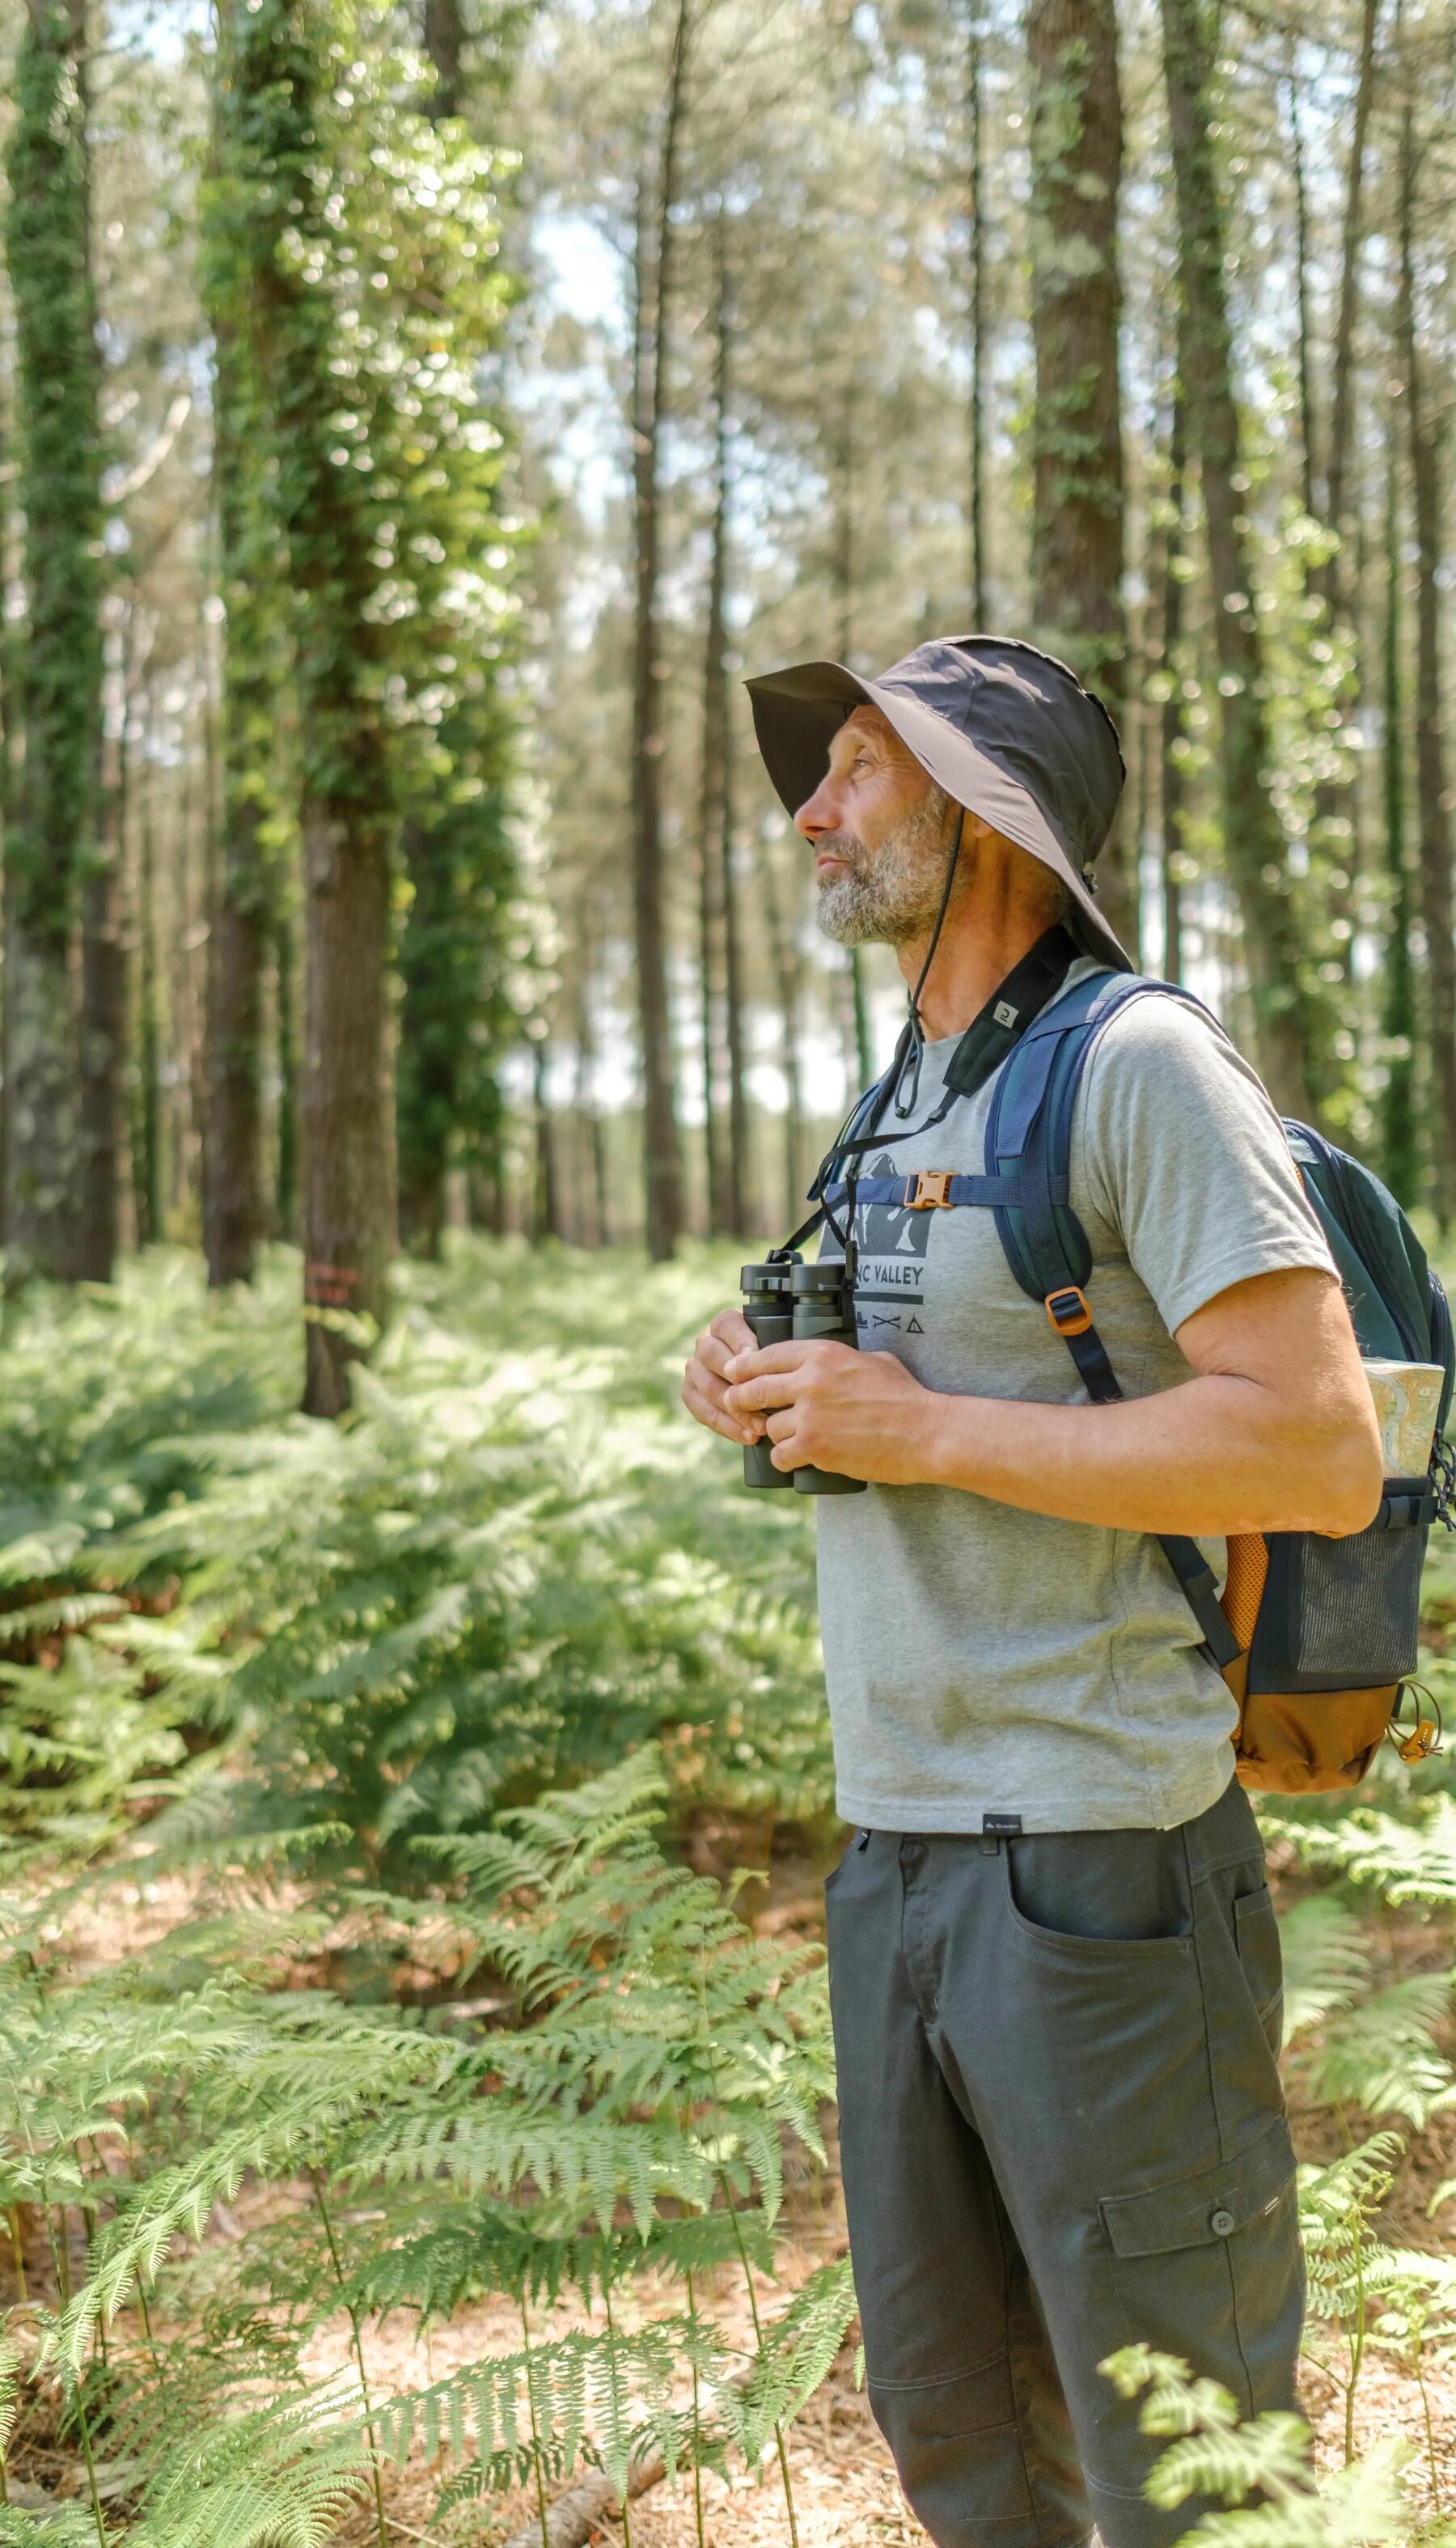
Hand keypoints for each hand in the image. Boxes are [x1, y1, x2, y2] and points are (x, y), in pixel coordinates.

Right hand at [682, 1308, 769, 1447]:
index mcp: (723, 1325)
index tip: (757, 1356)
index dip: (740, 1341)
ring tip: (761, 1426)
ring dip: (736, 1410)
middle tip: (762, 1397)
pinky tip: (748, 1436)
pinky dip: (727, 1427)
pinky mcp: (690, 1394)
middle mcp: (703, 1343)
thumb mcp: (777, 1346)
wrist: (759, 1380)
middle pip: (711, 1355)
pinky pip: (704, 1412)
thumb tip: (775, 1360)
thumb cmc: (774, 1361)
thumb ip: (775, 1348)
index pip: (726, 1326)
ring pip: (708, 1388)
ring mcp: (694, 1369)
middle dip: (737, 1379)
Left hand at [723, 1340, 944, 1485]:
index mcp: (822, 1353)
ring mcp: (809, 1415)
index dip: (745, 1367)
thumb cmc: (906, 1397)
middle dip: (742, 1400)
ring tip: (798, 1440)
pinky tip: (799, 1460)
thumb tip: (826, 1363)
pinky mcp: (813, 1447)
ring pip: (769, 1426)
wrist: (925, 1433)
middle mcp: (809, 1380)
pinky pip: (780, 1454)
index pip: (766, 1356)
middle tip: (739, 1407)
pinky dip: (786, 1459)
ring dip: (778, 1435)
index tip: (735, 1374)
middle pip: (754, 1389)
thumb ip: (841, 1359)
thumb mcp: (873, 1360)